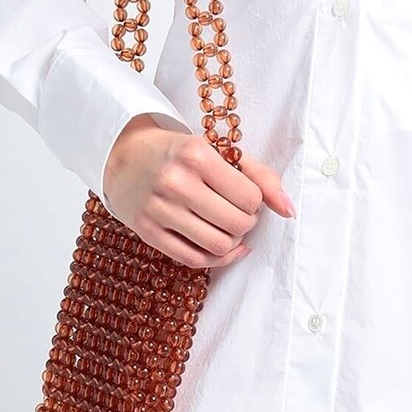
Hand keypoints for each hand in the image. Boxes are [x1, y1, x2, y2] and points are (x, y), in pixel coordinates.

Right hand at [101, 114, 295, 270]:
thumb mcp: (215, 151)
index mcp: (196, 155)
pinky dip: (216, 259)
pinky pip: (193, 260)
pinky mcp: (147, 232)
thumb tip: (289, 209)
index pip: (250, 197)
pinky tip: (221, 248)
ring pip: (218, 246)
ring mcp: (159, 209)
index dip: (256, 202)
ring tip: (228, 228)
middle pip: (237, 224)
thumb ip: (258, 175)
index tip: (247, 197)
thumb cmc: (177, 153)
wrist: (122, 155)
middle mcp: (176, 182)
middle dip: (247, 223)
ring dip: (233, 242)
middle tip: (239, 213)